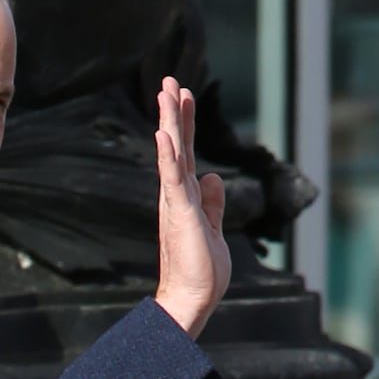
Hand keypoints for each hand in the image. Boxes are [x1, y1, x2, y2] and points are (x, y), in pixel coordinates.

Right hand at [153, 76, 230, 337]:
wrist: (192, 299)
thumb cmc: (202, 271)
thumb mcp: (214, 229)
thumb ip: (214, 203)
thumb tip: (215, 177)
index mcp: (185, 198)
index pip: (186, 153)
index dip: (186, 124)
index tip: (183, 95)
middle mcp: (176, 195)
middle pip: (176, 145)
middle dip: (173, 112)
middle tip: (169, 79)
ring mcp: (176, 201)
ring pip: (172, 154)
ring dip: (169, 122)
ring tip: (165, 92)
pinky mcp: (179, 213)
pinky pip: (172, 179)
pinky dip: (167, 155)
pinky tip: (163, 133)